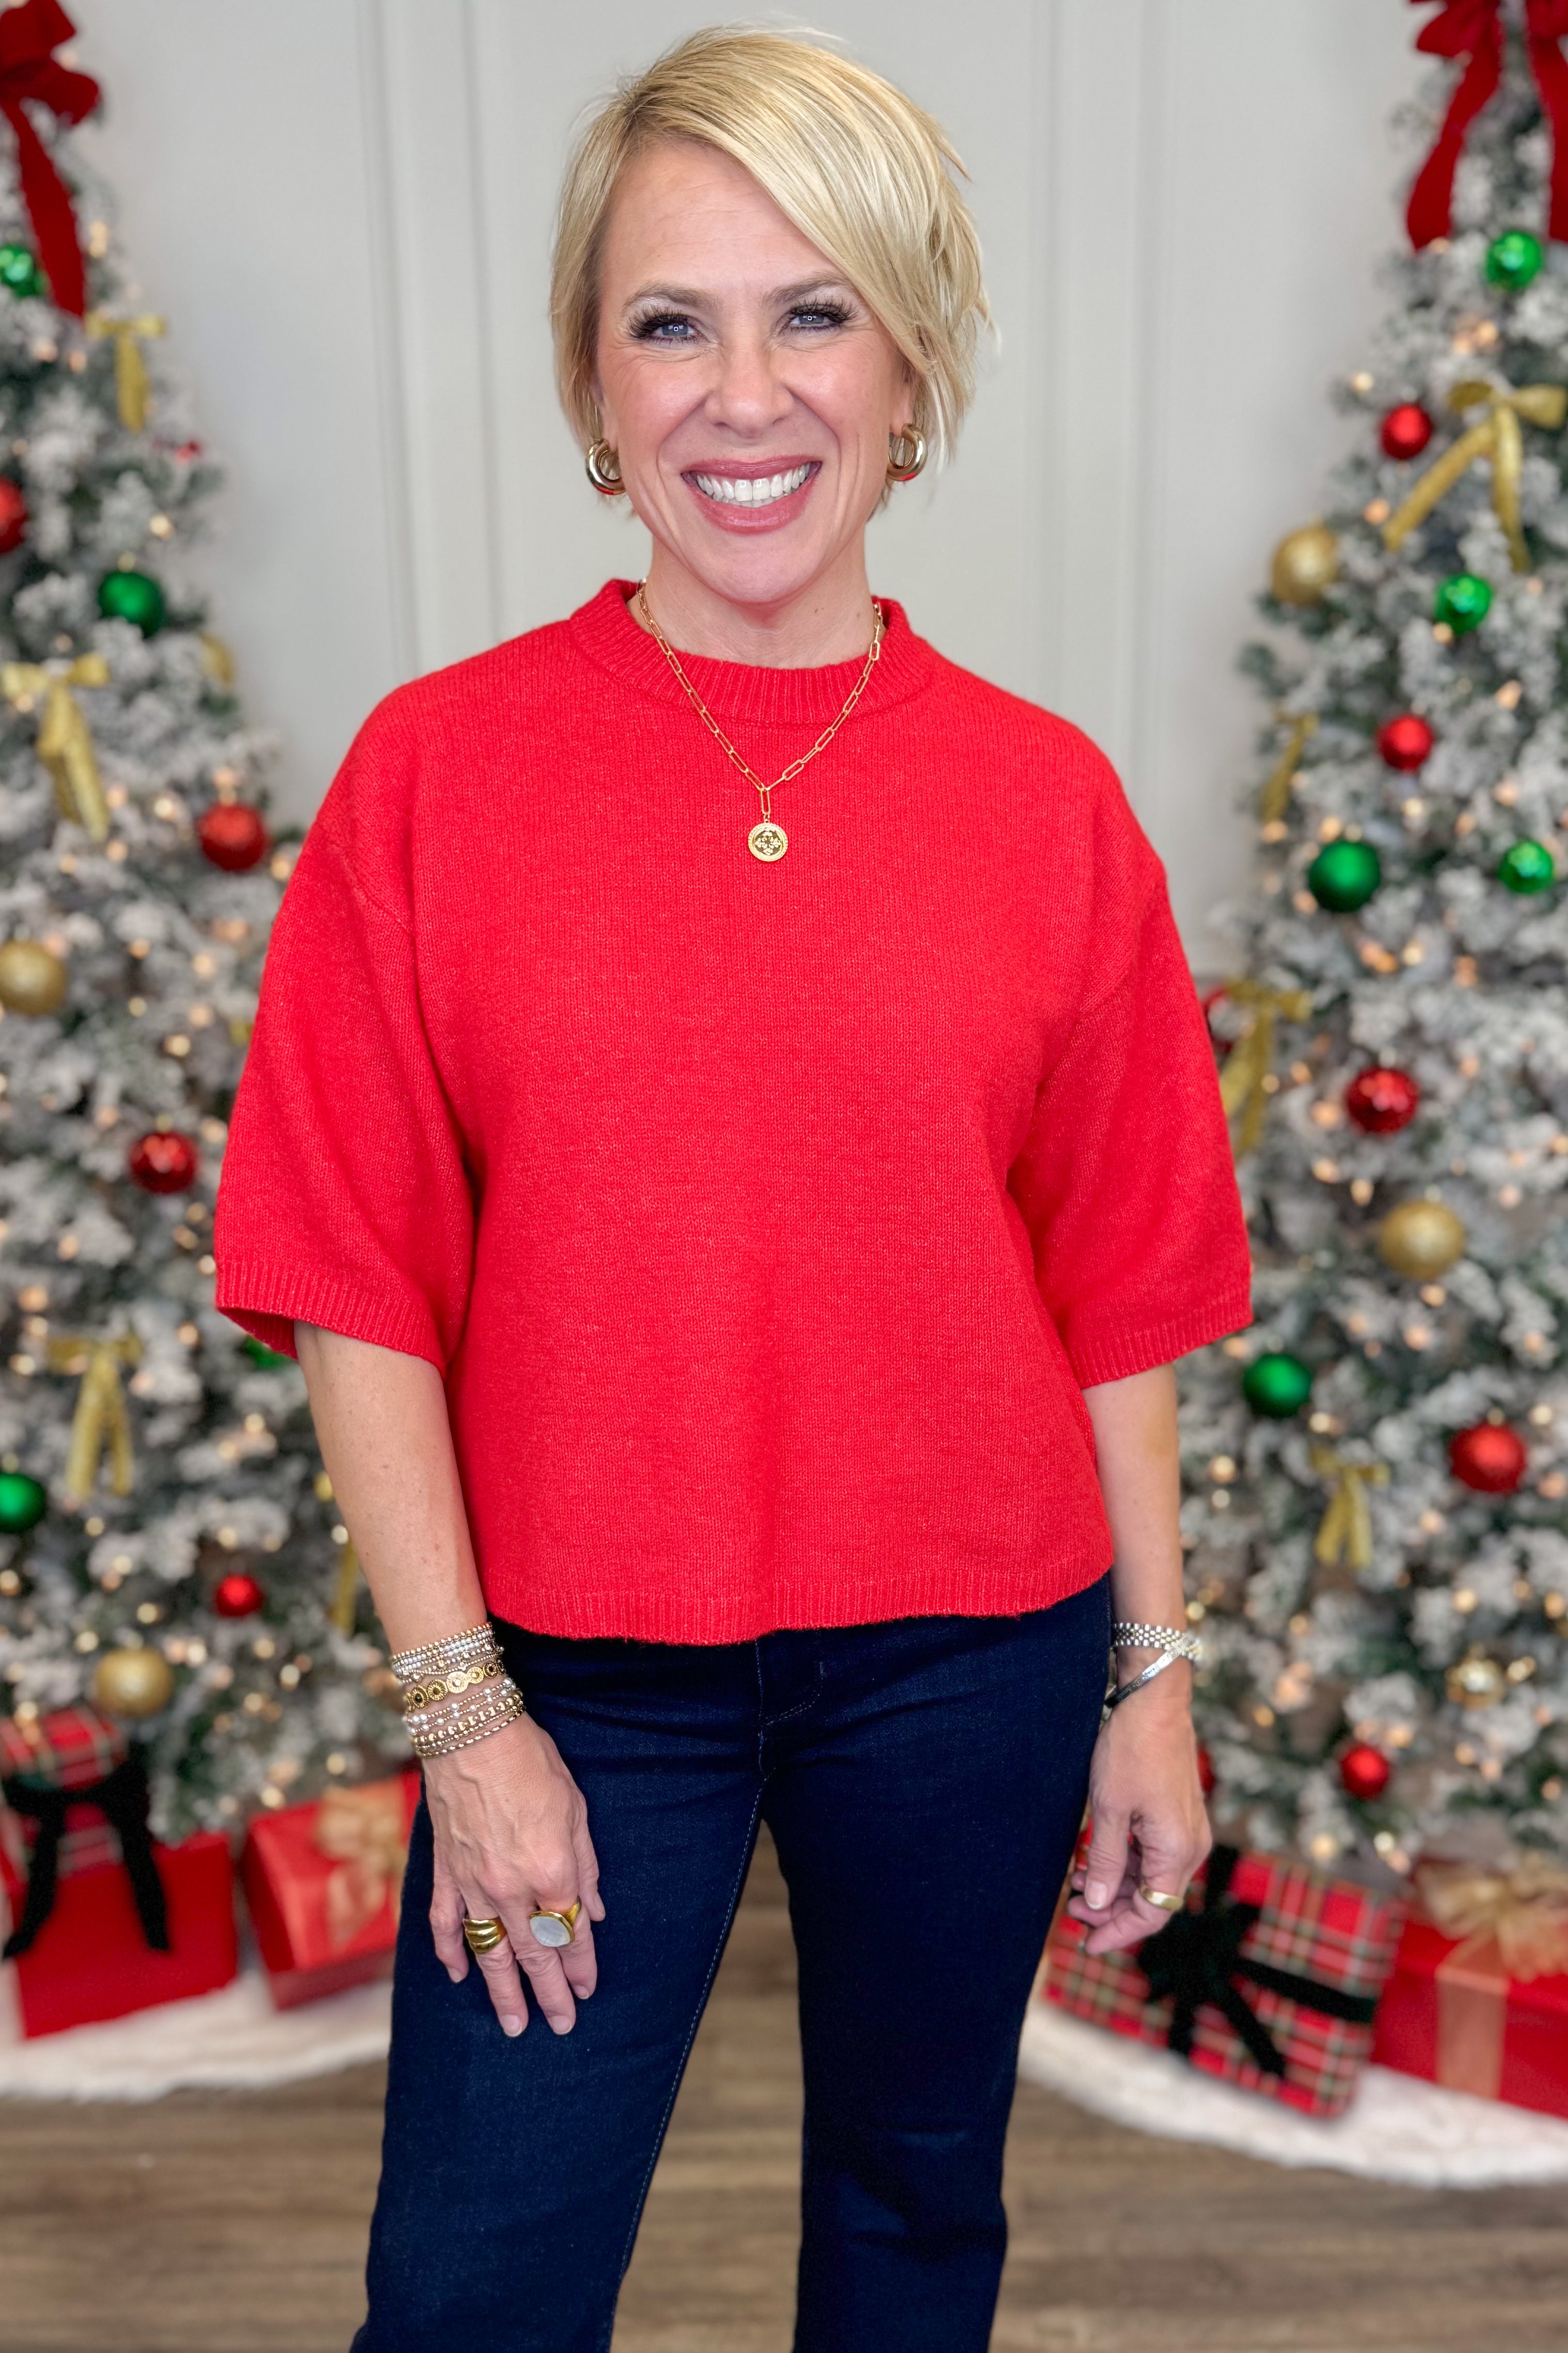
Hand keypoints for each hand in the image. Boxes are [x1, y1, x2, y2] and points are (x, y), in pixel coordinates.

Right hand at [424, 1713, 604, 2036]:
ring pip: (490, 1952)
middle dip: (549, 1994)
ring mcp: (474, 1884)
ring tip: (513, 2026)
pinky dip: (451, 1952)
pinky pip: (446, 1924)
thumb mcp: (575, 1809)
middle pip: (534, 1954)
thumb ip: (585, 1866)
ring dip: (503, 1992)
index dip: (582, 1964)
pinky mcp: (445, 1872)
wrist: (471, 1733)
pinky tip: (458, 1976)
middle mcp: (512, 1888)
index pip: (571, 1933)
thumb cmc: (531, 1762)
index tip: (588, 1989)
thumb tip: (594, 1911)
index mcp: (551, 1871)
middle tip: (560, 2026)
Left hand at [1064, 1670, 1210, 1955]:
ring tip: (1075, 1886)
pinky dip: (1126, 1864)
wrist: (1155, 1701)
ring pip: (1153, 1877)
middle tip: (1071, 1910)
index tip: (1085, 1943)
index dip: (1117, 1932)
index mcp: (1178, 1850)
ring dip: (1116, 1886)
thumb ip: (1103, 1861)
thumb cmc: (1131, 1750)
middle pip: (1154, 1899)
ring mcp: (1188, 1830)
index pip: (1151, 1913)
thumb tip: (1096, 1904)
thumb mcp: (1109, 1809)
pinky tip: (1094, 1860)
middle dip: (1112, 1911)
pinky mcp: (1179, 1816)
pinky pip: (1155, 1855)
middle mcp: (1191, 1846)